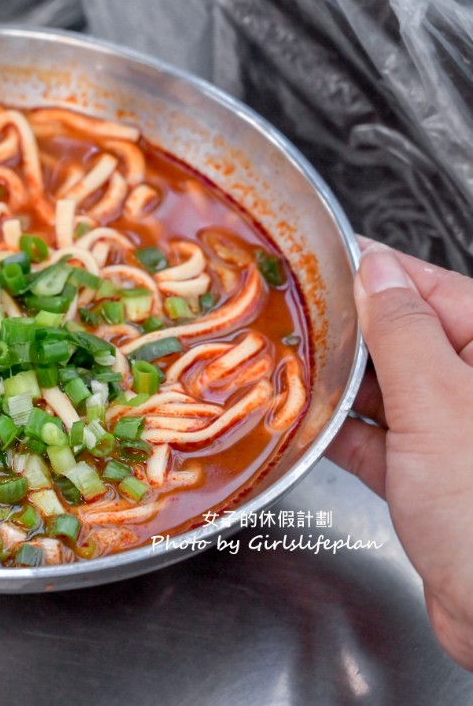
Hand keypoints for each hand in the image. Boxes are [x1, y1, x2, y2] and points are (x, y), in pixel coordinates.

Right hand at [327, 238, 472, 669]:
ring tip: (283, 366)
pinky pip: (378, 439)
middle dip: (343, 330)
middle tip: (284, 315)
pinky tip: (305, 423)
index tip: (315, 260)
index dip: (368, 271)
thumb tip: (375, 271)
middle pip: (402, 336)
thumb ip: (401, 331)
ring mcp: (455, 433)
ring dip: (337, 383)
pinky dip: (342, 432)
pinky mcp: (431, 478)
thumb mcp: (439, 401)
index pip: (427, 288)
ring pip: (386, 388)